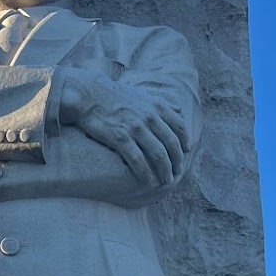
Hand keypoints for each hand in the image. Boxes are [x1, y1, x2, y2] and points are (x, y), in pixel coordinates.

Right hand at [58, 71, 189, 186]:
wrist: (89, 94)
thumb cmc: (115, 95)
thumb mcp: (143, 93)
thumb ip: (162, 101)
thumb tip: (179, 108)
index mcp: (157, 106)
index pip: (179, 127)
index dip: (184, 142)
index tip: (185, 153)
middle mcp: (149, 116)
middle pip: (171, 144)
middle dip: (177, 161)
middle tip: (177, 172)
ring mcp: (135, 128)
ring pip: (158, 154)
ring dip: (164, 171)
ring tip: (166, 180)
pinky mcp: (120, 138)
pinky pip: (138, 160)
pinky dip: (145, 173)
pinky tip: (148, 181)